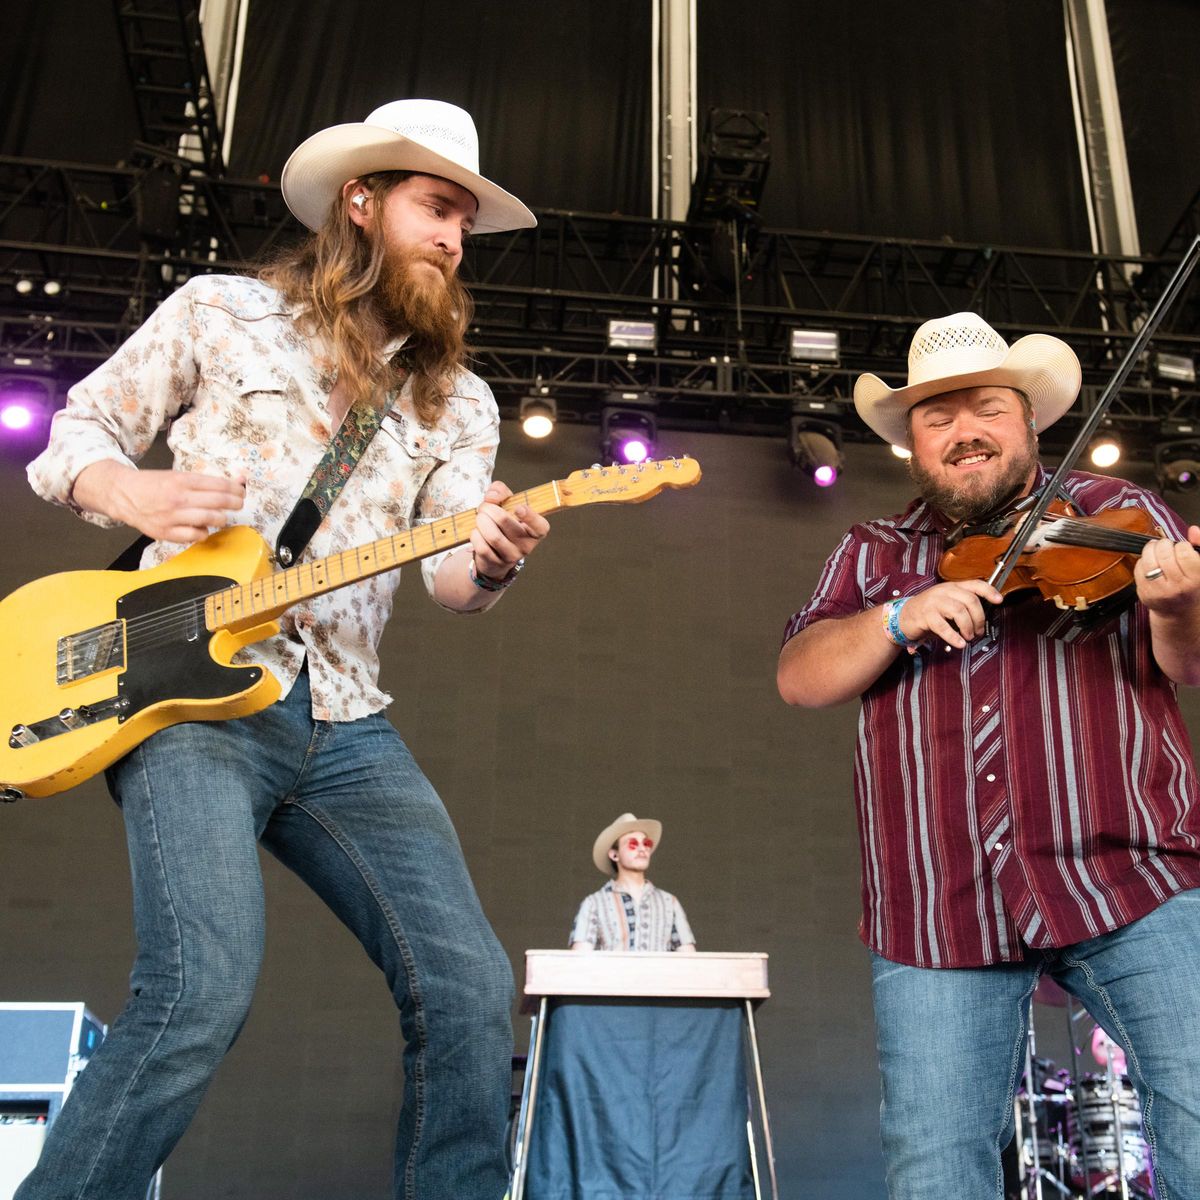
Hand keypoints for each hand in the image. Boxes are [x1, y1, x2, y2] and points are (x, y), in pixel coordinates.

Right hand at [77, 462, 245, 543]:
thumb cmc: (154, 485)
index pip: (219, 484)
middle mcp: (178, 498)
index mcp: (182, 480)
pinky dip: (204, 532)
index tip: (241, 491)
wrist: (123, 494)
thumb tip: (237, 481)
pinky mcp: (166, 532)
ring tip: (221, 516)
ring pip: (211, 519)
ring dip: (222, 518)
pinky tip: (202, 527)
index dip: (236, 489)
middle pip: (219, 502)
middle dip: (235, 503)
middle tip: (238, 503)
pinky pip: (196, 536)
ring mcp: (172, 516)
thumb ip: (204, 482)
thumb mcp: (177, 475)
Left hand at [469, 479, 548, 578]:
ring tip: (480, 518)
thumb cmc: (504, 523)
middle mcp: (527, 545)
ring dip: (481, 522)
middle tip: (484, 507)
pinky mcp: (496, 563)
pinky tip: (478, 532)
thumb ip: (501, 491)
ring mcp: (512, 556)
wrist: (494, 551)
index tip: (518, 508)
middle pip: (504, 521)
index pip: (539, 526)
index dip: (530, 516)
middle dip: (488, 509)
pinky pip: (482, 547)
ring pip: (492, 536)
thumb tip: (491, 496)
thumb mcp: (507, 504)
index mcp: (536, 530)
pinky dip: (476, 535)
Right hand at [898, 579, 1004, 649]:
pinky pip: (943, 626)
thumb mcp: (947, 604)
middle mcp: (944, 591)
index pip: (975, 584)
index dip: (990, 591)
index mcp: (952, 587)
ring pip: (959, 611)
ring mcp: (934, 602)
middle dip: (979, 619)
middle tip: (979, 632)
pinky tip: (959, 643)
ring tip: (968, 637)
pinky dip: (953, 636)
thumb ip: (963, 607)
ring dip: (968, 627)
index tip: (999, 601)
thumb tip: (982, 620)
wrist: (904, 617)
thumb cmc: (929, 613)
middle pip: (970, 600)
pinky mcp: (925, 615)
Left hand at [1136, 526, 1199, 614]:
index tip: (1181, 547)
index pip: (1184, 553)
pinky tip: (1149, 562)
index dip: (1181, 545)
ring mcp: (1159, 591)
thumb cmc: (1191, 586)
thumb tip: (1193, 530)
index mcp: (1195, 580)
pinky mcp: (1145, 593)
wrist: (1178, 612)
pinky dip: (1142, 561)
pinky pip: (1138, 569)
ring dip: (1150, 549)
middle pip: (1164, 555)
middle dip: (1163, 544)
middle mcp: (1178, 587)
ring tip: (1155, 549)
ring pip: (1149, 561)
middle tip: (1165, 545)